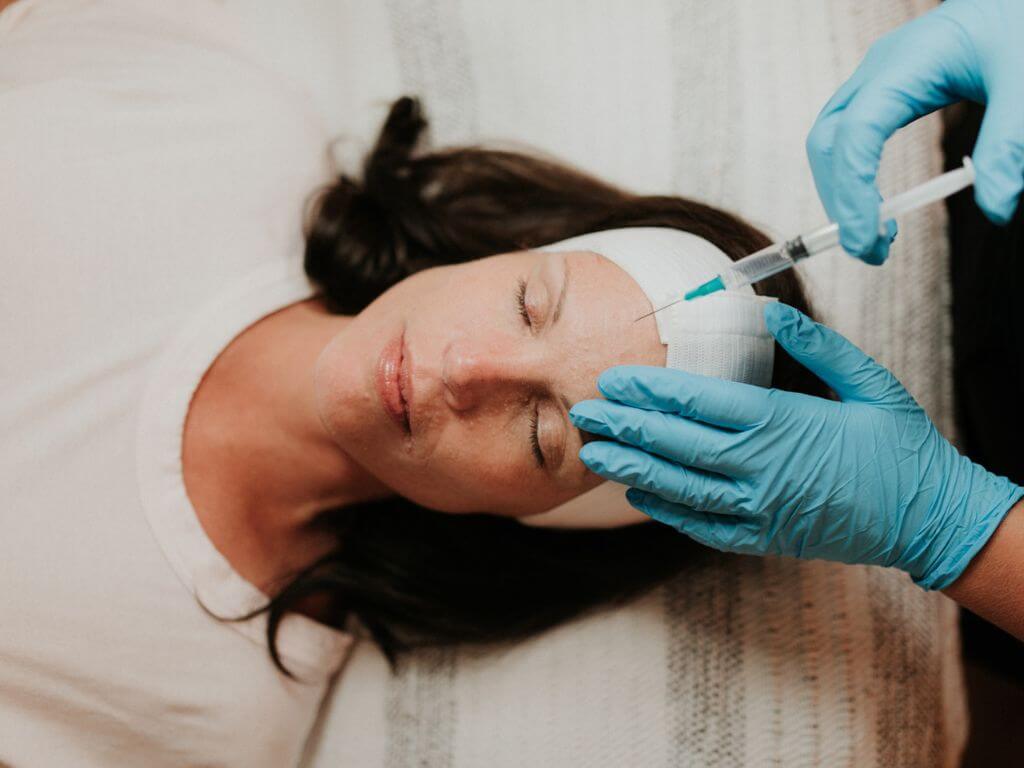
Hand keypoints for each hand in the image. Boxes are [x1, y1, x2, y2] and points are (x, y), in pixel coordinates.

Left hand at [570, 303, 1023, 589]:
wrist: (929, 518)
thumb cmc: (899, 446)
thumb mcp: (869, 383)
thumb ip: (817, 346)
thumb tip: (770, 310)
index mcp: (781, 423)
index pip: (698, 402)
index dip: (649, 390)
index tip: (613, 379)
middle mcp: (760, 467)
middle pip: (676, 444)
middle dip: (624, 427)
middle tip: (583, 412)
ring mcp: (758, 509)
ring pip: (679, 487)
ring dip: (631, 470)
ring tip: (592, 454)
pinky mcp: (763, 538)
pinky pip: (702, 526)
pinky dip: (666, 511)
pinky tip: (637, 495)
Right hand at [806, 0, 1023, 262]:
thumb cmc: (1018, 23)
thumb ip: (1010, 146)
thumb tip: (996, 209)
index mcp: (906, 64)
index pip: (855, 134)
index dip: (852, 193)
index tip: (866, 241)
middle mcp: (877, 71)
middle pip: (826, 143)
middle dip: (838, 201)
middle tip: (869, 250)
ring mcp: (873, 80)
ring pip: (828, 145)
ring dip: (841, 195)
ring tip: (875, 237)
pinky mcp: (881, 92)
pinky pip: (847, 140)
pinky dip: (852, 179)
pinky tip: (880, 208)